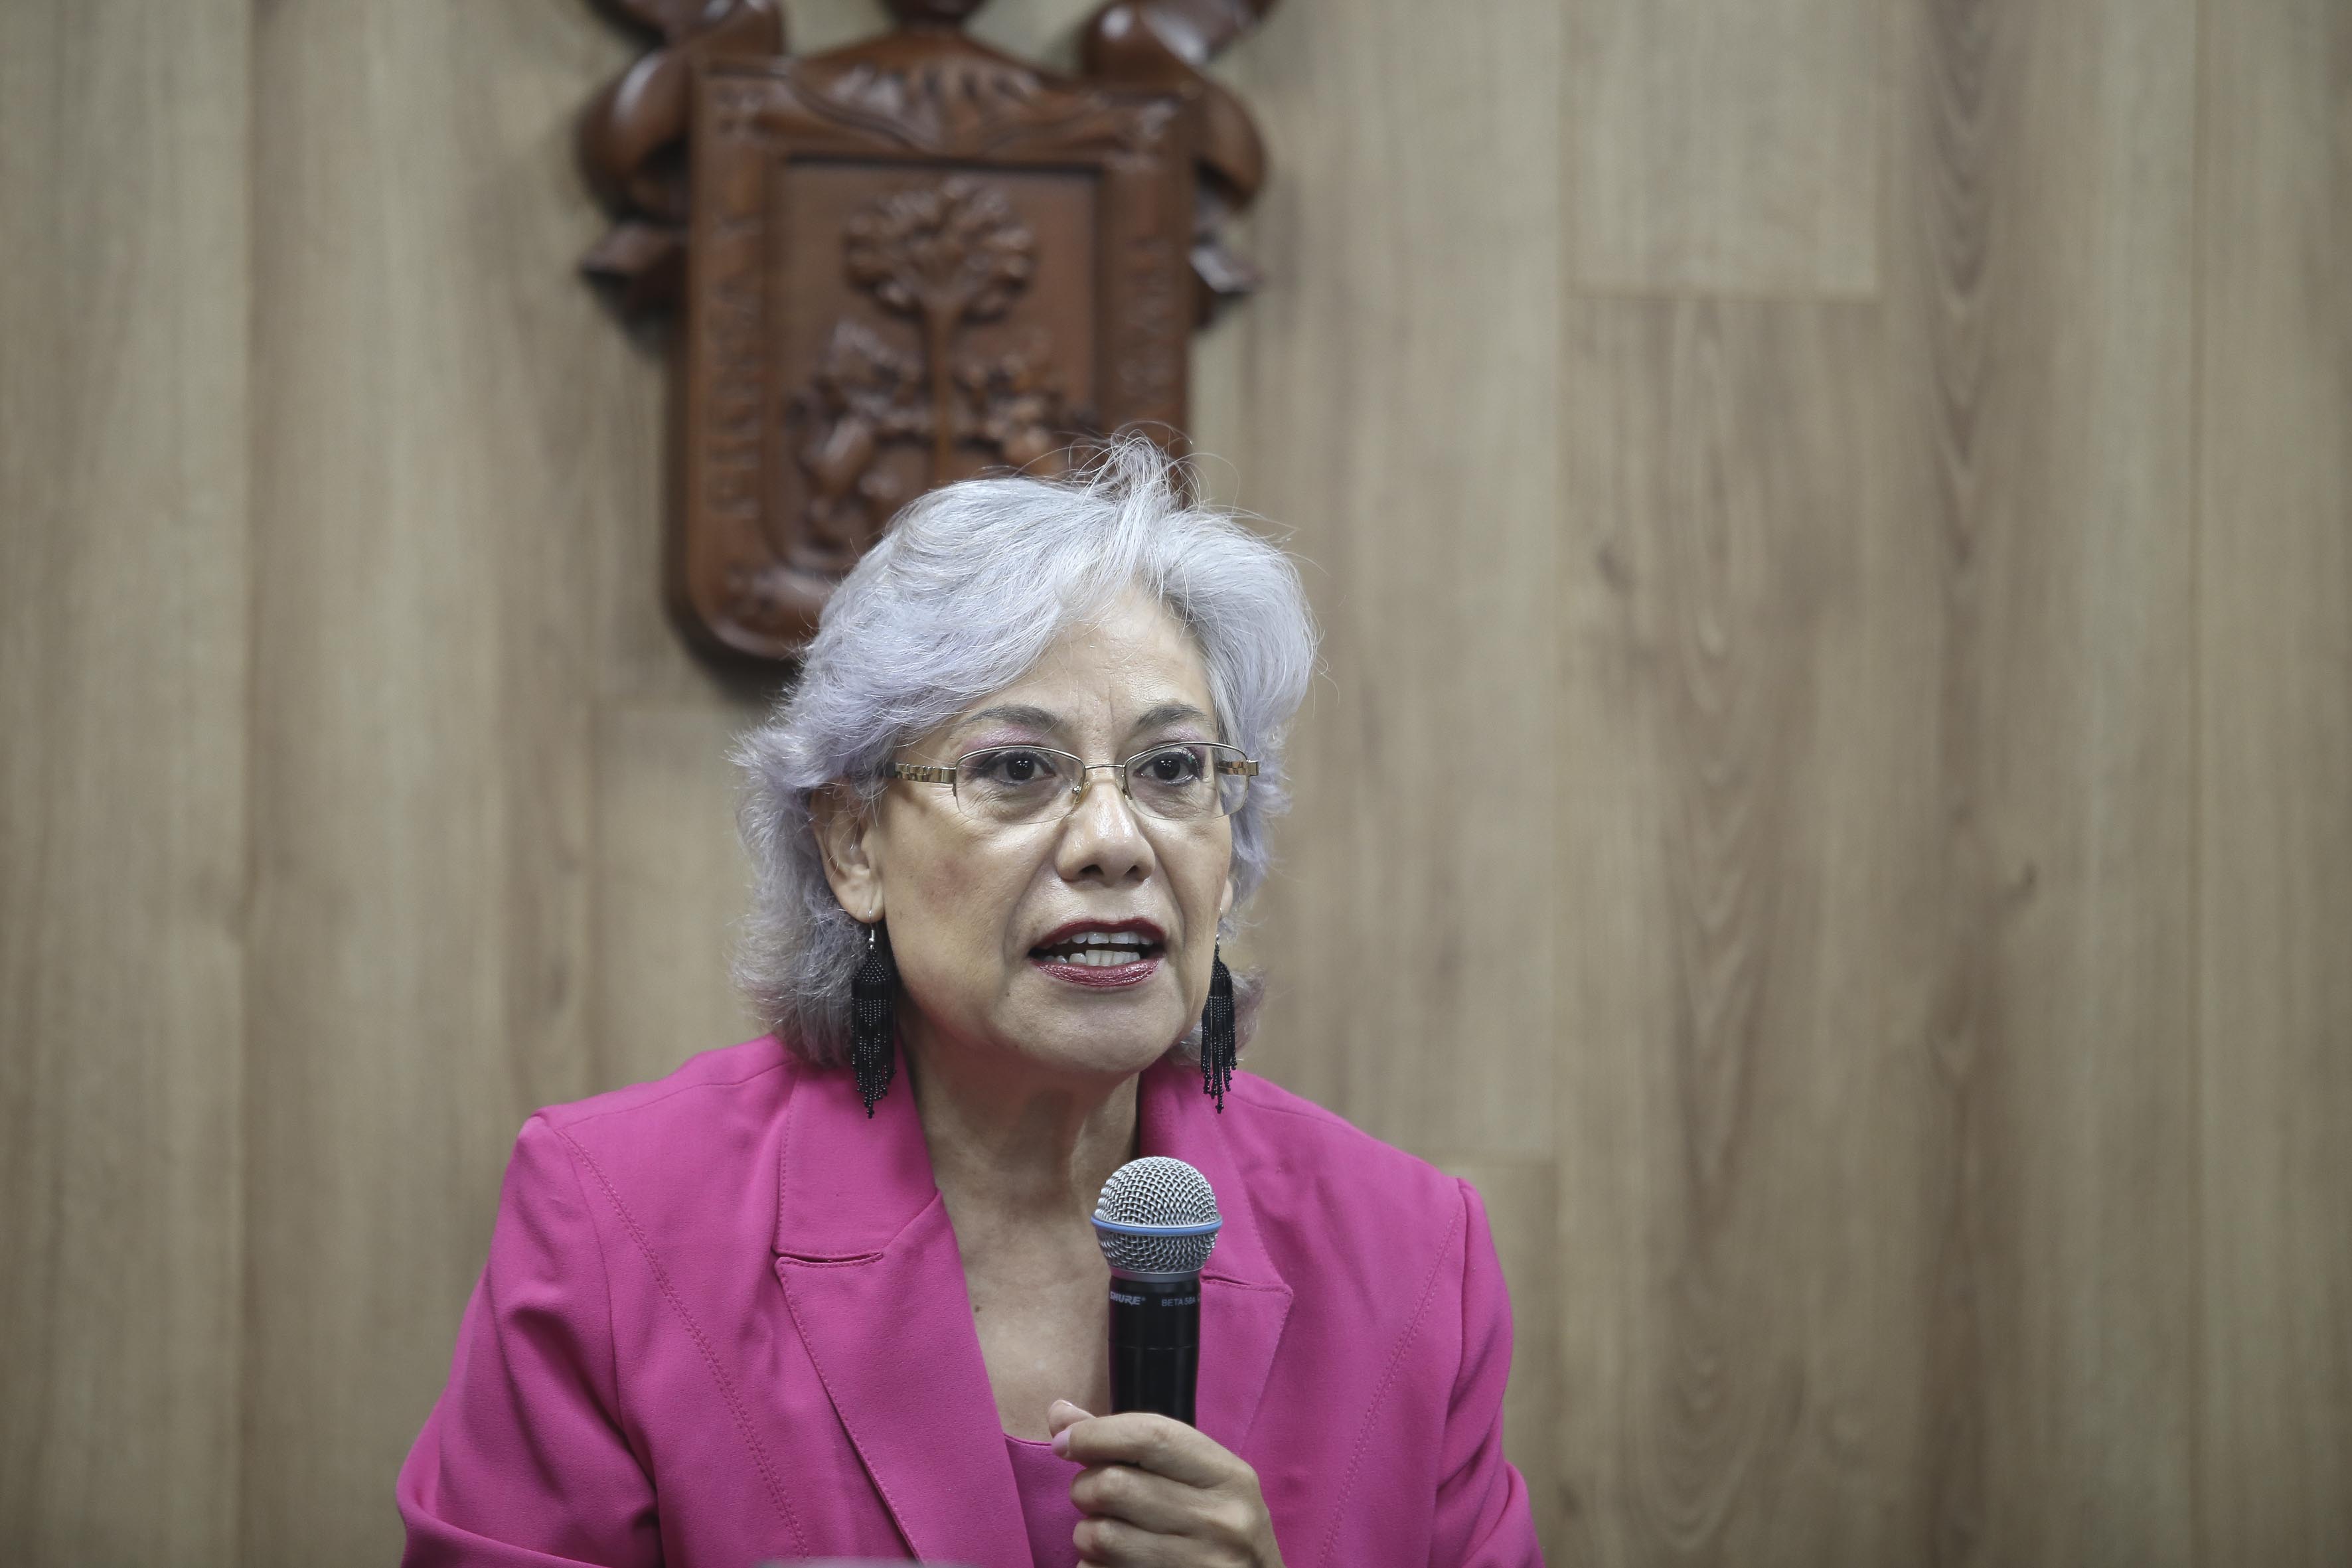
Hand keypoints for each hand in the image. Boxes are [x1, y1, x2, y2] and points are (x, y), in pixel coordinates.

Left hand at [1047, 1400, 1285, 1566]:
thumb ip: (1132, 1443)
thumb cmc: (1217, 1526)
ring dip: (1085, 1532)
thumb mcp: (1196, 1477)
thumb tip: (1060, 1414)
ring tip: (1104, 1530)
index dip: (1096, 1434)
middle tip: (1093, 1495)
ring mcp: (1199, 1565)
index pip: (1152, 1436)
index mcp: (1229, 1477)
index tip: (1065, 1442)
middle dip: (1086, 1488)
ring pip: (1101, 1536)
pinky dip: (1091, 1567)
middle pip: (1115, 1486)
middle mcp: (1220, 1522)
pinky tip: (1112, 1563)